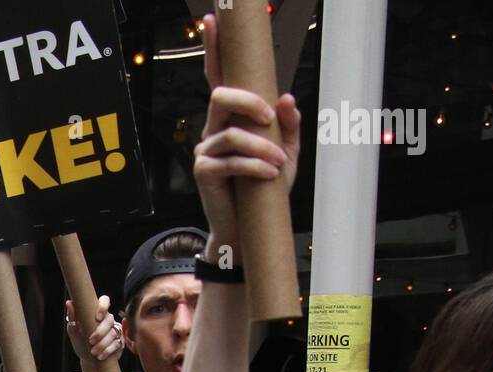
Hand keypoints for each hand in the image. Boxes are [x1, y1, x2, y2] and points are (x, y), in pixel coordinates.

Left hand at [66, 295, 123, 371]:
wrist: (87, 359)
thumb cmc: (81, 342)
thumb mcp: (74, 331)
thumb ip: (72, 317)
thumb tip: (69, 303)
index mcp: (98, 313)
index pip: (105, 301)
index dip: (103, 306)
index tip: (97, 317)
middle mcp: (108, 320)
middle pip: (109, 320)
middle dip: (100, 332)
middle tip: (90, 341)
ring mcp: (115, 330)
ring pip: (113, 333)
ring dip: (103, 343)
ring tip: (93, 352)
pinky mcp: (119, 342)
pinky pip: (117, 343)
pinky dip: (108, 350)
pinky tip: (100, 355)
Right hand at [195, 13, 300, 241]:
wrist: (248, 229)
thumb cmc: (264, 190)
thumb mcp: (285, 154)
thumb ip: (288, 127)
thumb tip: (286, 99)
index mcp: (231, 118)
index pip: (219, 76)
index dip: (213, 49)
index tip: (211, 20)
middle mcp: (213, 128)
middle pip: (220, 94)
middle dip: (247, 101)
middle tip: (268, 115)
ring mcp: (205, 150)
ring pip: (231, 133)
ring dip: (261, 147)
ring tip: (278, 163)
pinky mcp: (204, 173)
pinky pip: (231, 161)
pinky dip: (255, 166)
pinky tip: (269, 174)